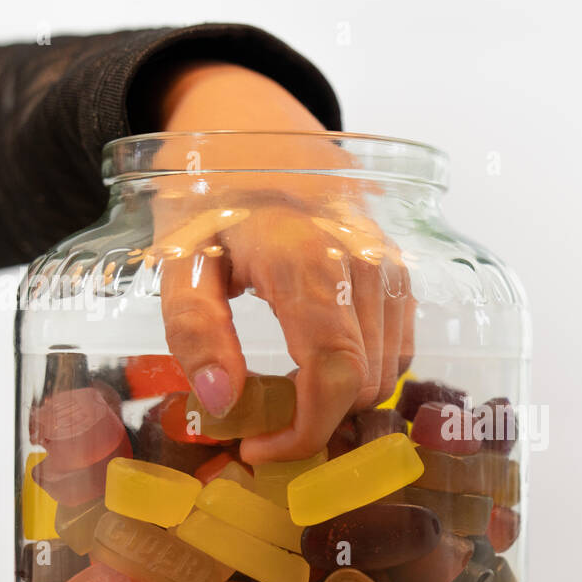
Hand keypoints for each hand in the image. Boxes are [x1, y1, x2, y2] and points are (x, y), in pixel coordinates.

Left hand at [151, 62, 414, 462]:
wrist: (257, 132)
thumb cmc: (210, 197)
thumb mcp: (178, 260)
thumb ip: (195, 332)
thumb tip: (224, 405)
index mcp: (307, 261)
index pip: (334, 374)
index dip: (305, 429)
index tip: (260, 449)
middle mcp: (366, 265)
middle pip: (364, 382)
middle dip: (315, 420)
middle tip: (261, 426)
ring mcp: (392, 268)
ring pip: (388, 372)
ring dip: (340, 400)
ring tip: (284, 394)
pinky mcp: (402, 272)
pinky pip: (398, 349)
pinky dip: (363, 373)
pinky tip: (315, 367)